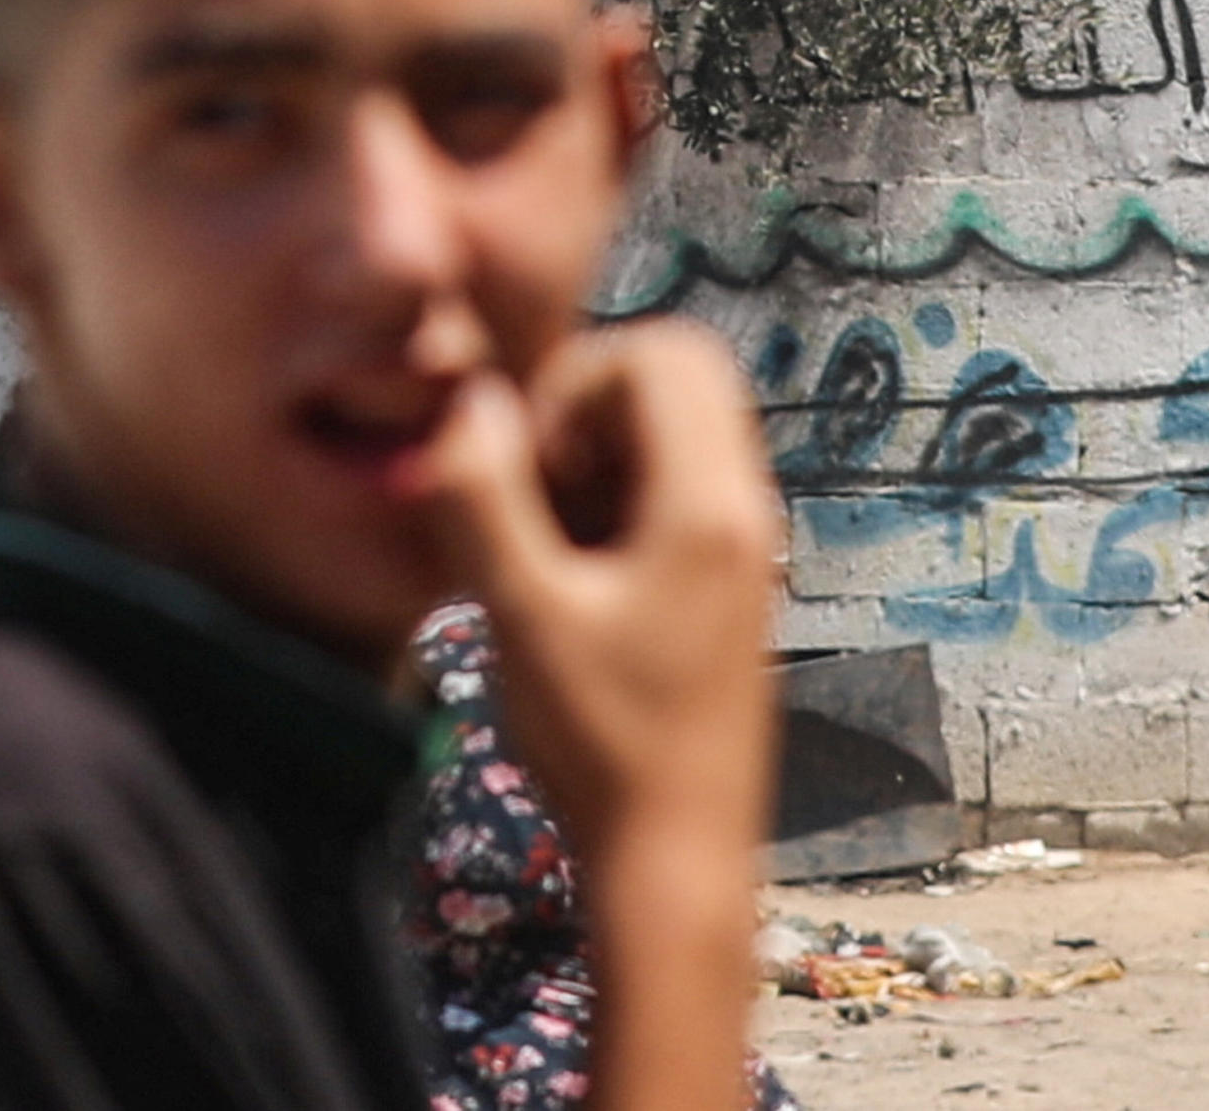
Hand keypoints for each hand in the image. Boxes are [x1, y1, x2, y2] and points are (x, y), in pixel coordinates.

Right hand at [424, 320, 780, 856]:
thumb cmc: (601, 742)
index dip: (578, 379)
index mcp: (708, 508)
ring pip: (668, 434)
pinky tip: (571, 580)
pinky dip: (611, 504)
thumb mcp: (519, 613)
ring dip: (593, 458)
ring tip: (548, 546)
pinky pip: (668, 491)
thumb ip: (482, 495)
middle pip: (674, 379)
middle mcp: (743, 514)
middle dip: (585, 408)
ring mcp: (739, 550)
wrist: (674, 856)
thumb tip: (466, 399)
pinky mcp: (721, 585)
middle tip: (539, 488)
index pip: (663, 353)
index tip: (534, 459)